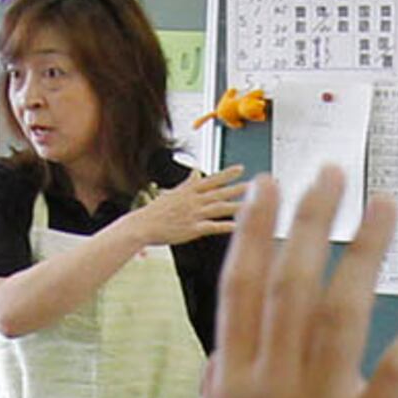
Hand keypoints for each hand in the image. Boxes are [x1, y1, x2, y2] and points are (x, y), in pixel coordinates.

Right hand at [125, 165, 248, 246]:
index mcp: (189, 191)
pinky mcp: (192, 229)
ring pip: (219, 207)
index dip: (227, 174)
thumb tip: (195, 171)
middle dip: (238, 188)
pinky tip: (239, 225)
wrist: (142, 225)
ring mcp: (194, 214)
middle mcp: (193, 200)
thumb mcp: (172, 192)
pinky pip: (213, 226)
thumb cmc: (155, 212)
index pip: (211, 180)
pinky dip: (226, 225)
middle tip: (255, 184)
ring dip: (237, 204)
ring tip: (253, 203)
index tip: (241, 168)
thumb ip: (187, 183)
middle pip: (220, 192)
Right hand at [202, 167, 397, 397]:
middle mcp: (271, 387)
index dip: (260, 232)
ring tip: (385, 206)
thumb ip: (224, 396)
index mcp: (234, 384)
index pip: (244, 289)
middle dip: (313, 220)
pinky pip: (396, 376)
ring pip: (340, 313)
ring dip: (365, 253)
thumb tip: (222, 359)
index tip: (275, 186)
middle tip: (335, 171)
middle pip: (291, 284)